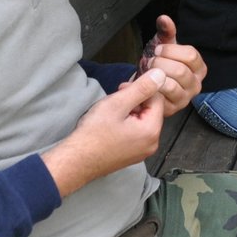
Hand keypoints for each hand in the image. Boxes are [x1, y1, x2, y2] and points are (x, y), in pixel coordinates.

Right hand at [43, 70, 167, 195]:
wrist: (76, 162)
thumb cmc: (93, 134)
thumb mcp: (118, 103)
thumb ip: (141, 88)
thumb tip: (161, 75)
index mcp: (152, 131)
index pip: (157, 99)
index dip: (140, 89)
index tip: (121, 89)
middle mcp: (152, 144)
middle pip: (150, 111)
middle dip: (134, 101)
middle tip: (114, 101)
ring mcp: (142, 152)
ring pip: (141, 121)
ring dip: (128, 112)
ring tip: (109, 114)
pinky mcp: (131, 155)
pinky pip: (135, 133)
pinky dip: (125, 124)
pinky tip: (109, 126)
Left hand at [138, 15, 204, 116]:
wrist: (147, 84)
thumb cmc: (159, 64)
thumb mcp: (163, 47)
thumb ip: (166, 32)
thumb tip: (164, 18)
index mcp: (198, 67)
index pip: (191, 55)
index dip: (171, 50)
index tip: (157, 49)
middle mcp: (196, 84)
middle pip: (181, 70)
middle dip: (160, 63)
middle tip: (149, 61)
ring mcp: (185, 98)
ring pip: (172, 85)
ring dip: (155, 77)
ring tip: (146, 72)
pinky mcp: (173, 109)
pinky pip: (162, 98)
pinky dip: (150, 89)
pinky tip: (144, 83)